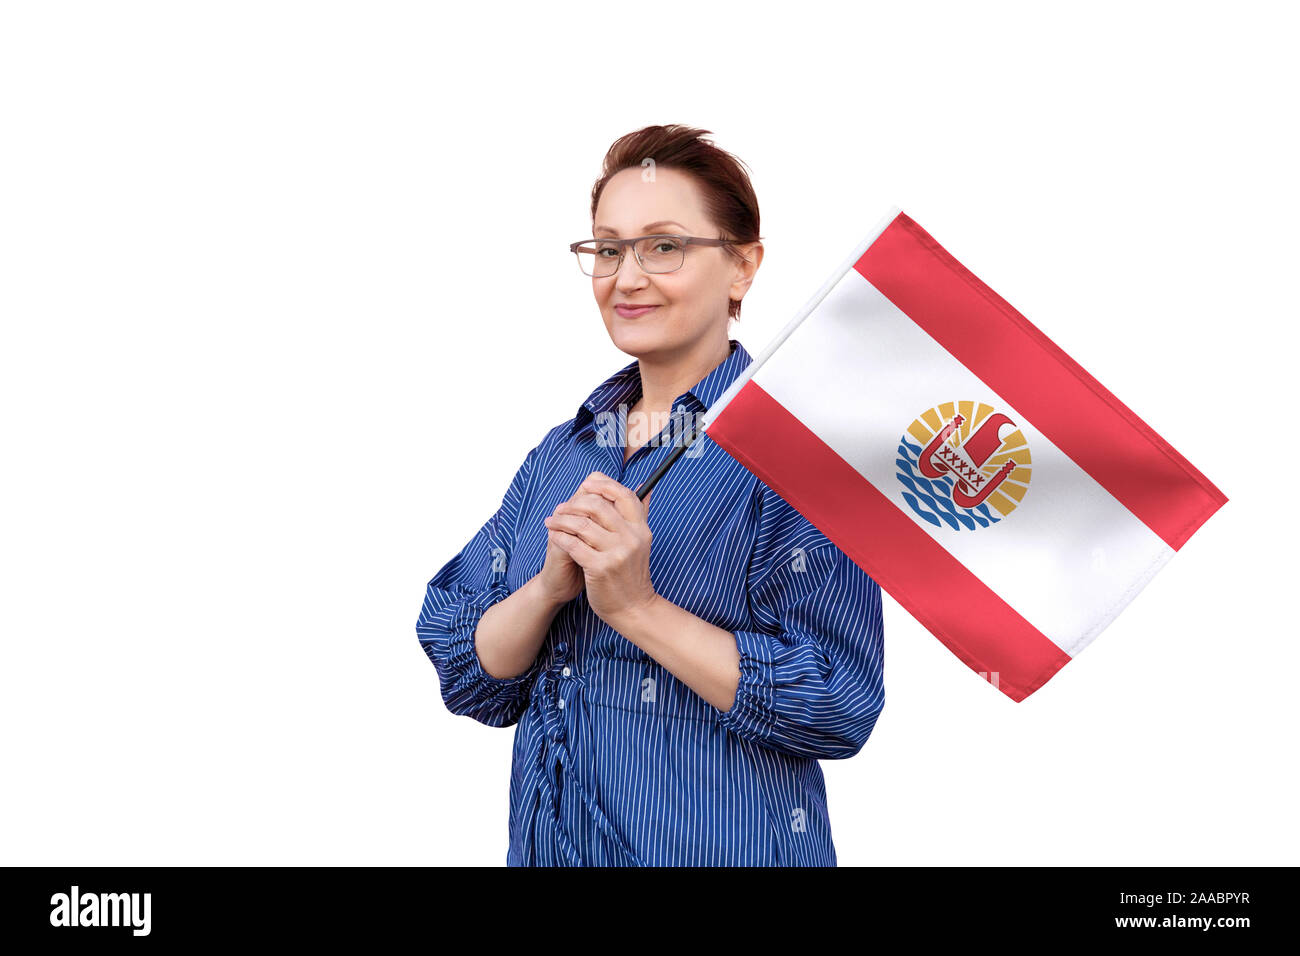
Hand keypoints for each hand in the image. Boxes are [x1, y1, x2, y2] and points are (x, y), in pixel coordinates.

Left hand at [543, 471, 656, 625]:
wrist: (633, 608)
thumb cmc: (631, 574)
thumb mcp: (641, 542)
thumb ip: (641, 514)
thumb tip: (645, 487)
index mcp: (641, 528)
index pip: (624, 494)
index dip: (603, 485)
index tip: (586, 484)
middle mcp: (631, 537)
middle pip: (599, 505)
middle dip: (574, 503)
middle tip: (561, 508)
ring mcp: (616, 553)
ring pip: (582, 524)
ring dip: (562, 520)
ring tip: (552, 522)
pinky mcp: (600, 567)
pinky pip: (574, 545)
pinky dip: (560, 537)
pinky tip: (553, 536)